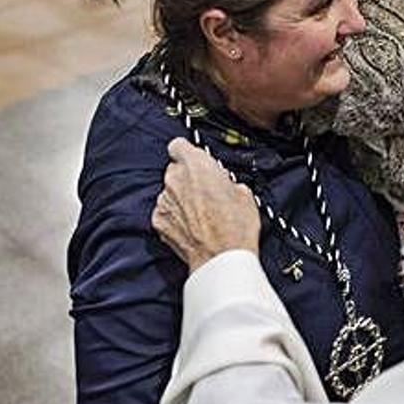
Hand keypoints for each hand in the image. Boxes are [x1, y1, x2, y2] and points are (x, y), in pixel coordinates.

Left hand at [151, 138, 260, 270]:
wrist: (221, 259)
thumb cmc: (235, 228)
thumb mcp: (244, 194)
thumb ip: (226, 181)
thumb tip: (225, 184)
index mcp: (196, 165)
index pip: (179, 145)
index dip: (188, 153)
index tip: (196, 160)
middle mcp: (175, 179)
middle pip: (175, 170)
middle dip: (188, 178)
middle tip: (206, 192)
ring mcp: (164, 201)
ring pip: (169, 192)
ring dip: (181, 199)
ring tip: (201, 215)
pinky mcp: (158, 221)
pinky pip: (165, 212)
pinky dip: (174, 217)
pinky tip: (192, 227)